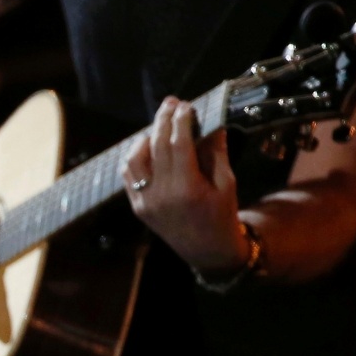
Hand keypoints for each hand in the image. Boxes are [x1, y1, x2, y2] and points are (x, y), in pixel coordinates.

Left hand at [124, 96, 248, 274]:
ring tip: (159, 124)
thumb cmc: (222, 216)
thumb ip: (216, 152)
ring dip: (146, 137)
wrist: (207, 252)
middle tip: (171, 103)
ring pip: (135, 158)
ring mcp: (146, 202)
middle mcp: (162, 194)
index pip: (179, 144)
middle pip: (157, 146)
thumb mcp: (227, 184)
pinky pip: (128, 175)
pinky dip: (134, 156)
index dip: (181, 120)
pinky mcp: (138, 207)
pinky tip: (146, 146)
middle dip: (164, 120)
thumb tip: (211, 122)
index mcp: (188, 189)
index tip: (186, 105)